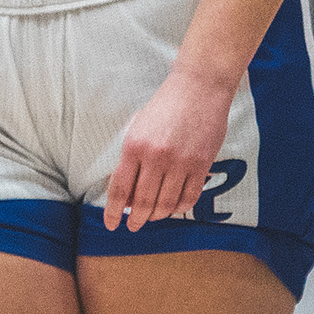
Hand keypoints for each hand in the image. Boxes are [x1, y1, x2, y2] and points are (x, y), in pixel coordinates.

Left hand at [100, 67, 234, 236]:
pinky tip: (174, 206)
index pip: (120, 189)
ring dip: (158, 216)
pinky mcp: (202, 164)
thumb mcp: (139, 127)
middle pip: (143, 203)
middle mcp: (156, 156)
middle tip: (134, 226)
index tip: (112, 224)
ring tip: (154, 216)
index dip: (114, 212)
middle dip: (137, 220)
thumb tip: (127, 193)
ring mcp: (181, 162)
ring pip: (166, 205)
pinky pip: (189, 197)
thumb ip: (132, 158)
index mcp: (134, 146)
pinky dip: (180, 207)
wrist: (200, 87)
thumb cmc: (166, 105)